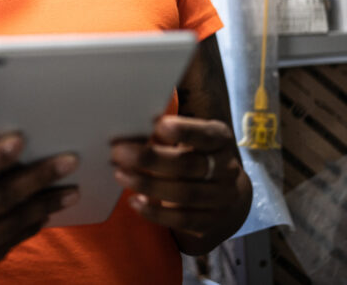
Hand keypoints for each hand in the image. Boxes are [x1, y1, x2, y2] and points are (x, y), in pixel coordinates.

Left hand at [110, 116, 250, 252]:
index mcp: (220, 140)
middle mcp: (226, 169)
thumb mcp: (193, 138)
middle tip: (119, 152)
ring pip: (183, 194)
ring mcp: (221, 198)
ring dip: (148, 184)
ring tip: (121, 175)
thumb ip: (169, 132)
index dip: (183, 131)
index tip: (157, 126)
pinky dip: (155, 212)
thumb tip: (133, 125)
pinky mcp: (210, 221)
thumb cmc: (197, 155)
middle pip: (187, 165)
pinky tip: (135, 201)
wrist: (227, 192)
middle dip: (150, 159)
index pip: (204, 135)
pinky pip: (182, 219)